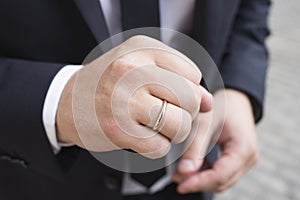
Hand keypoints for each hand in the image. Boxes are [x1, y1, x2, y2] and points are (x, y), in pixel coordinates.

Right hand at [56, 35, 211, 158]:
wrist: (68, 102)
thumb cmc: (110, 83)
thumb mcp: (142, 67)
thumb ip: (179, 79)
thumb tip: (208, 102)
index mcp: (142, 49)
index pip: (193, 74)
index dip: (187, 89)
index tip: (169, 95)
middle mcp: (133, 70)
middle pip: (191, 99)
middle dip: (185, 113)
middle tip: (166, 112)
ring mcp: (125, 101)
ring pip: (180, 125)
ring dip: (173, 132)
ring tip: (154, 125)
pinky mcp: (119, 130)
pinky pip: (161, 147)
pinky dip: (157, 147)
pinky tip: (140, 136)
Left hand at [172, 89, 258, 192]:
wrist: (235, 99)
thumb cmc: (222, 106)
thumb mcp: (205, 123)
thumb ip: (194, 148)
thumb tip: (183, 172)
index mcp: (243, 148)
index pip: (220, 175)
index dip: (199, 183)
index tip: (181, 185)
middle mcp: (249, 158)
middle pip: (222, 182)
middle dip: (198, 183)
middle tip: (176, 178)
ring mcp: (245, 161)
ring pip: (222, 181)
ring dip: (201, 180)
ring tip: (180, 174)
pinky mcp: (239, 161)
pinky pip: (222, 174)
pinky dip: (206, 174)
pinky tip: (192, 169)